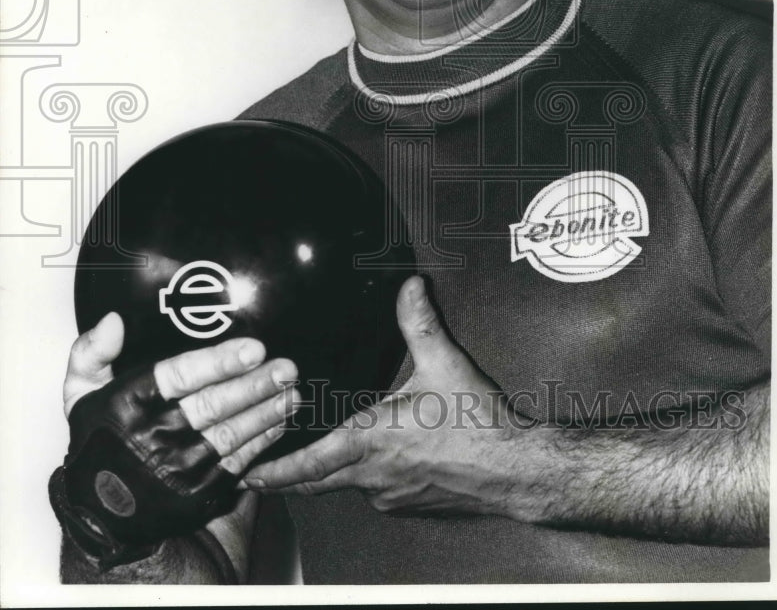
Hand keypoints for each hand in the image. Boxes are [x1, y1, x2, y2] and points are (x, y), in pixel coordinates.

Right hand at [63, 312, 299, 476]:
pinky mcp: (197, 493)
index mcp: (129, 404)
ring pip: (231, 434)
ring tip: (293, 391)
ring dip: (266, 412)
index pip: (179, 377)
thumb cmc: (100, 441)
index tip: (254, 348)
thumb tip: (114, 320)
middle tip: (288, 367)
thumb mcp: (80, 394)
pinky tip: (281, 421)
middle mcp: (153, 437)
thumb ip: (92, 353)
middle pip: (213, 406)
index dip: (219, 362)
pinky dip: (262, 441)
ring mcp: (177, 469)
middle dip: (255, 385)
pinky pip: (236, 462)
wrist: (99, 514)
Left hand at [242, 276, 526, 517]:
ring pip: (344, 486)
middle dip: (285, 478)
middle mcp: (375, 475)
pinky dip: (359, 479)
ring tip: (306, 459)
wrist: (515, 470)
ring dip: (323, 476)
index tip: (248, 472)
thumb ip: (419, 323)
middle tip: (256, 474)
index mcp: (373, 441)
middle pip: (315, 482)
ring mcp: (391, 495)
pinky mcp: (409, 503)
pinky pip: (372, 492)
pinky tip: (367, 462)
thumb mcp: (444, 364)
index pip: (310, 461)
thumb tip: (408, 287)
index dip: (275, 468)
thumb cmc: (479, 424)